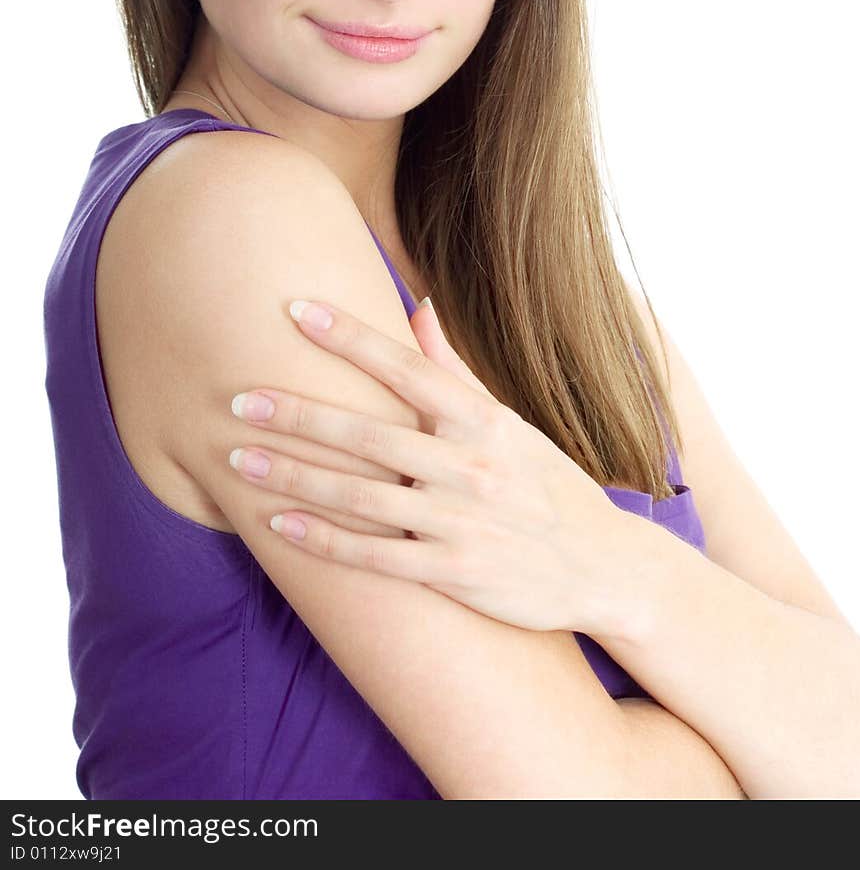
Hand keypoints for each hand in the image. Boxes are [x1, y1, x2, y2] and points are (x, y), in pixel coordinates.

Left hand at [227, 296, 634, 636]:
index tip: (296, 310)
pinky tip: (279, 526)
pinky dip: (324, 541)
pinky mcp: (454, 574)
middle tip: (239, 398)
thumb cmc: (546, 484)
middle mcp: (472, 465)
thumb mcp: (509, 422)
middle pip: (370, 432)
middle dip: (300, 414)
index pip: (406, 367)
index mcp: (485, 420)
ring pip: (361, 496)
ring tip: (239, 459)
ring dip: (295, 477)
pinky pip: (375, 556)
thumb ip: (454, 368)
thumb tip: (415, 303)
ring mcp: (462, 522)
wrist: (602, 567)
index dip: (350, 336)